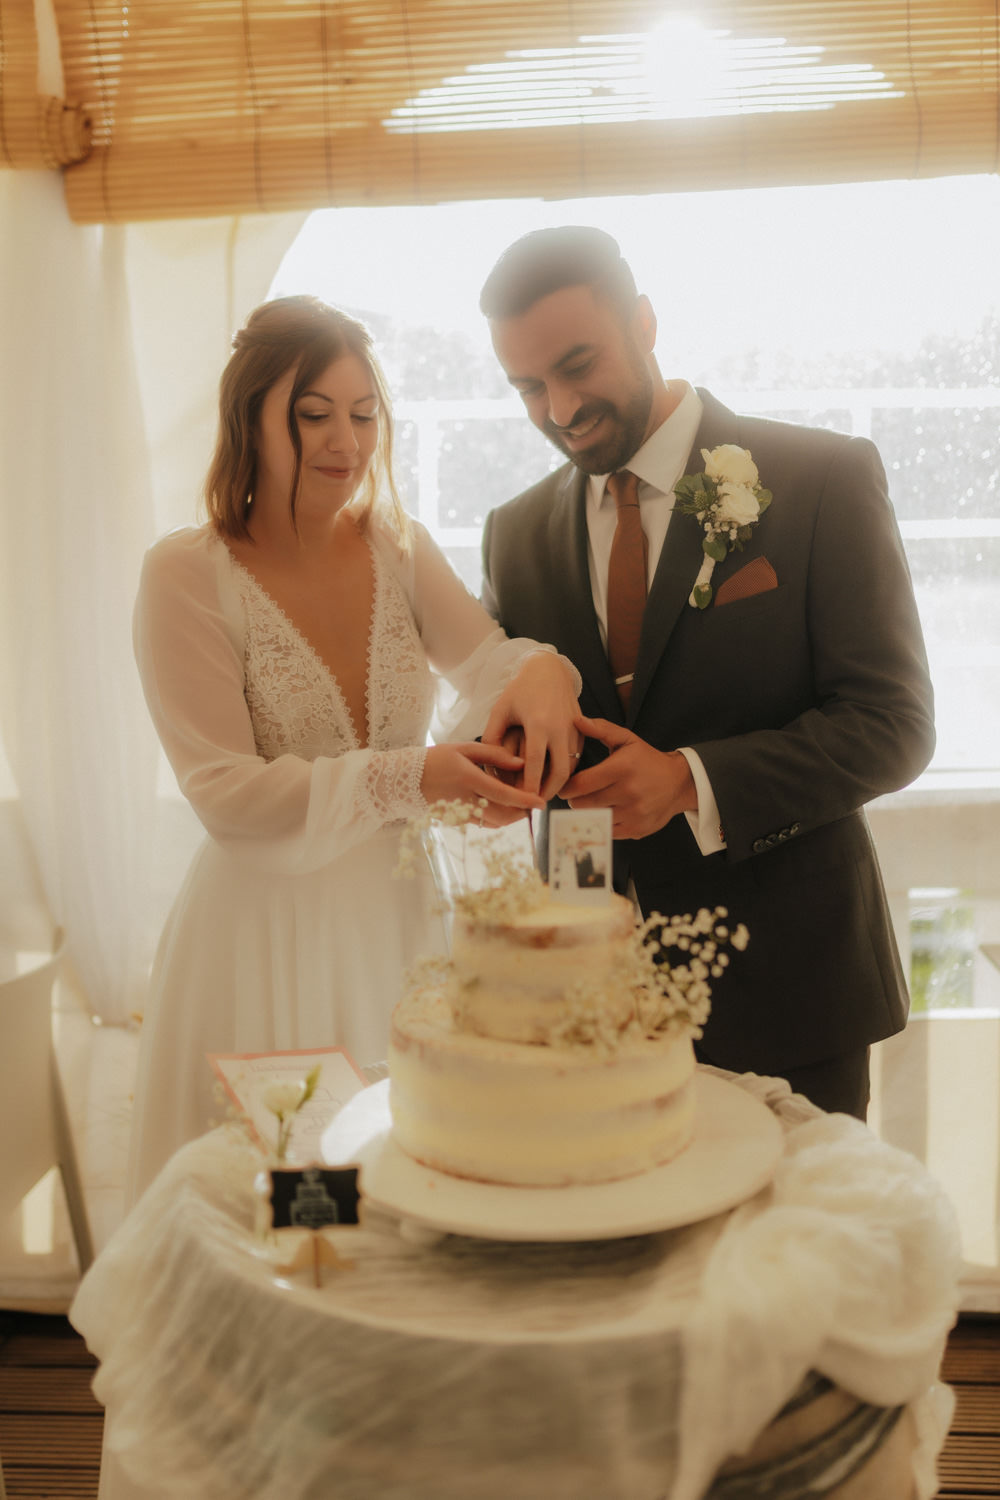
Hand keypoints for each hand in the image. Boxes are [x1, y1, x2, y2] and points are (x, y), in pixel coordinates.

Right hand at [421, 742, 545, 827]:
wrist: (405, 780)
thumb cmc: (436, 758)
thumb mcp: (464, 748)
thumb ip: (494, 754)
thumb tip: (521, 762)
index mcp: (469, 778)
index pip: (504, 794)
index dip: (525, 800)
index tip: (541, 803)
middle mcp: (466, 799)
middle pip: (503, 815)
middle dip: (522, 813)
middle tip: (533, 804)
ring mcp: (461, 813)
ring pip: (495, 823)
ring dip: (512, 817)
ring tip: (520, 806)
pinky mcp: (457, 820)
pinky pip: (483, 823)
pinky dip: (497, 818)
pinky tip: (501, 807)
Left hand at [481, 654, 581, 799]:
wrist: (550, 670)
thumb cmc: (521, 690)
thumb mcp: (501, 709)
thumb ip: (492, 735)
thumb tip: (487, 763)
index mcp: (538, 724)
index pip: (535, 763)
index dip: (530, 785)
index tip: (524, 800)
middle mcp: (559, 729)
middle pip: (560, 771)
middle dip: (549, 792)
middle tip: (537, 804)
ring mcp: (573, 730)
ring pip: (571, 767)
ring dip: (559, 784)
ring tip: (544, 794)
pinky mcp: (582, 730)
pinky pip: (576, 757)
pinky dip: (567, 771)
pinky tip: (553, 778)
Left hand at [560, 715, 697, 839]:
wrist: (679, 783)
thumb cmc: (647, 760)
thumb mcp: (627, 739)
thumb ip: (601, 729)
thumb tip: (577, 720)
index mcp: (622, 768)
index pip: (581, 784)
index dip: (567, 787)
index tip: (565, 786)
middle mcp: (628, 792)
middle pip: (583, 804)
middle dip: (575, 800)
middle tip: (578, 795)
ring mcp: (633, 813)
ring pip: (594, 819)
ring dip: (588, 812)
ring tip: (592, 803)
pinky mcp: (636, 829)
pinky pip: (607, 831)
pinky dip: (603, 823)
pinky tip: (607, 812)